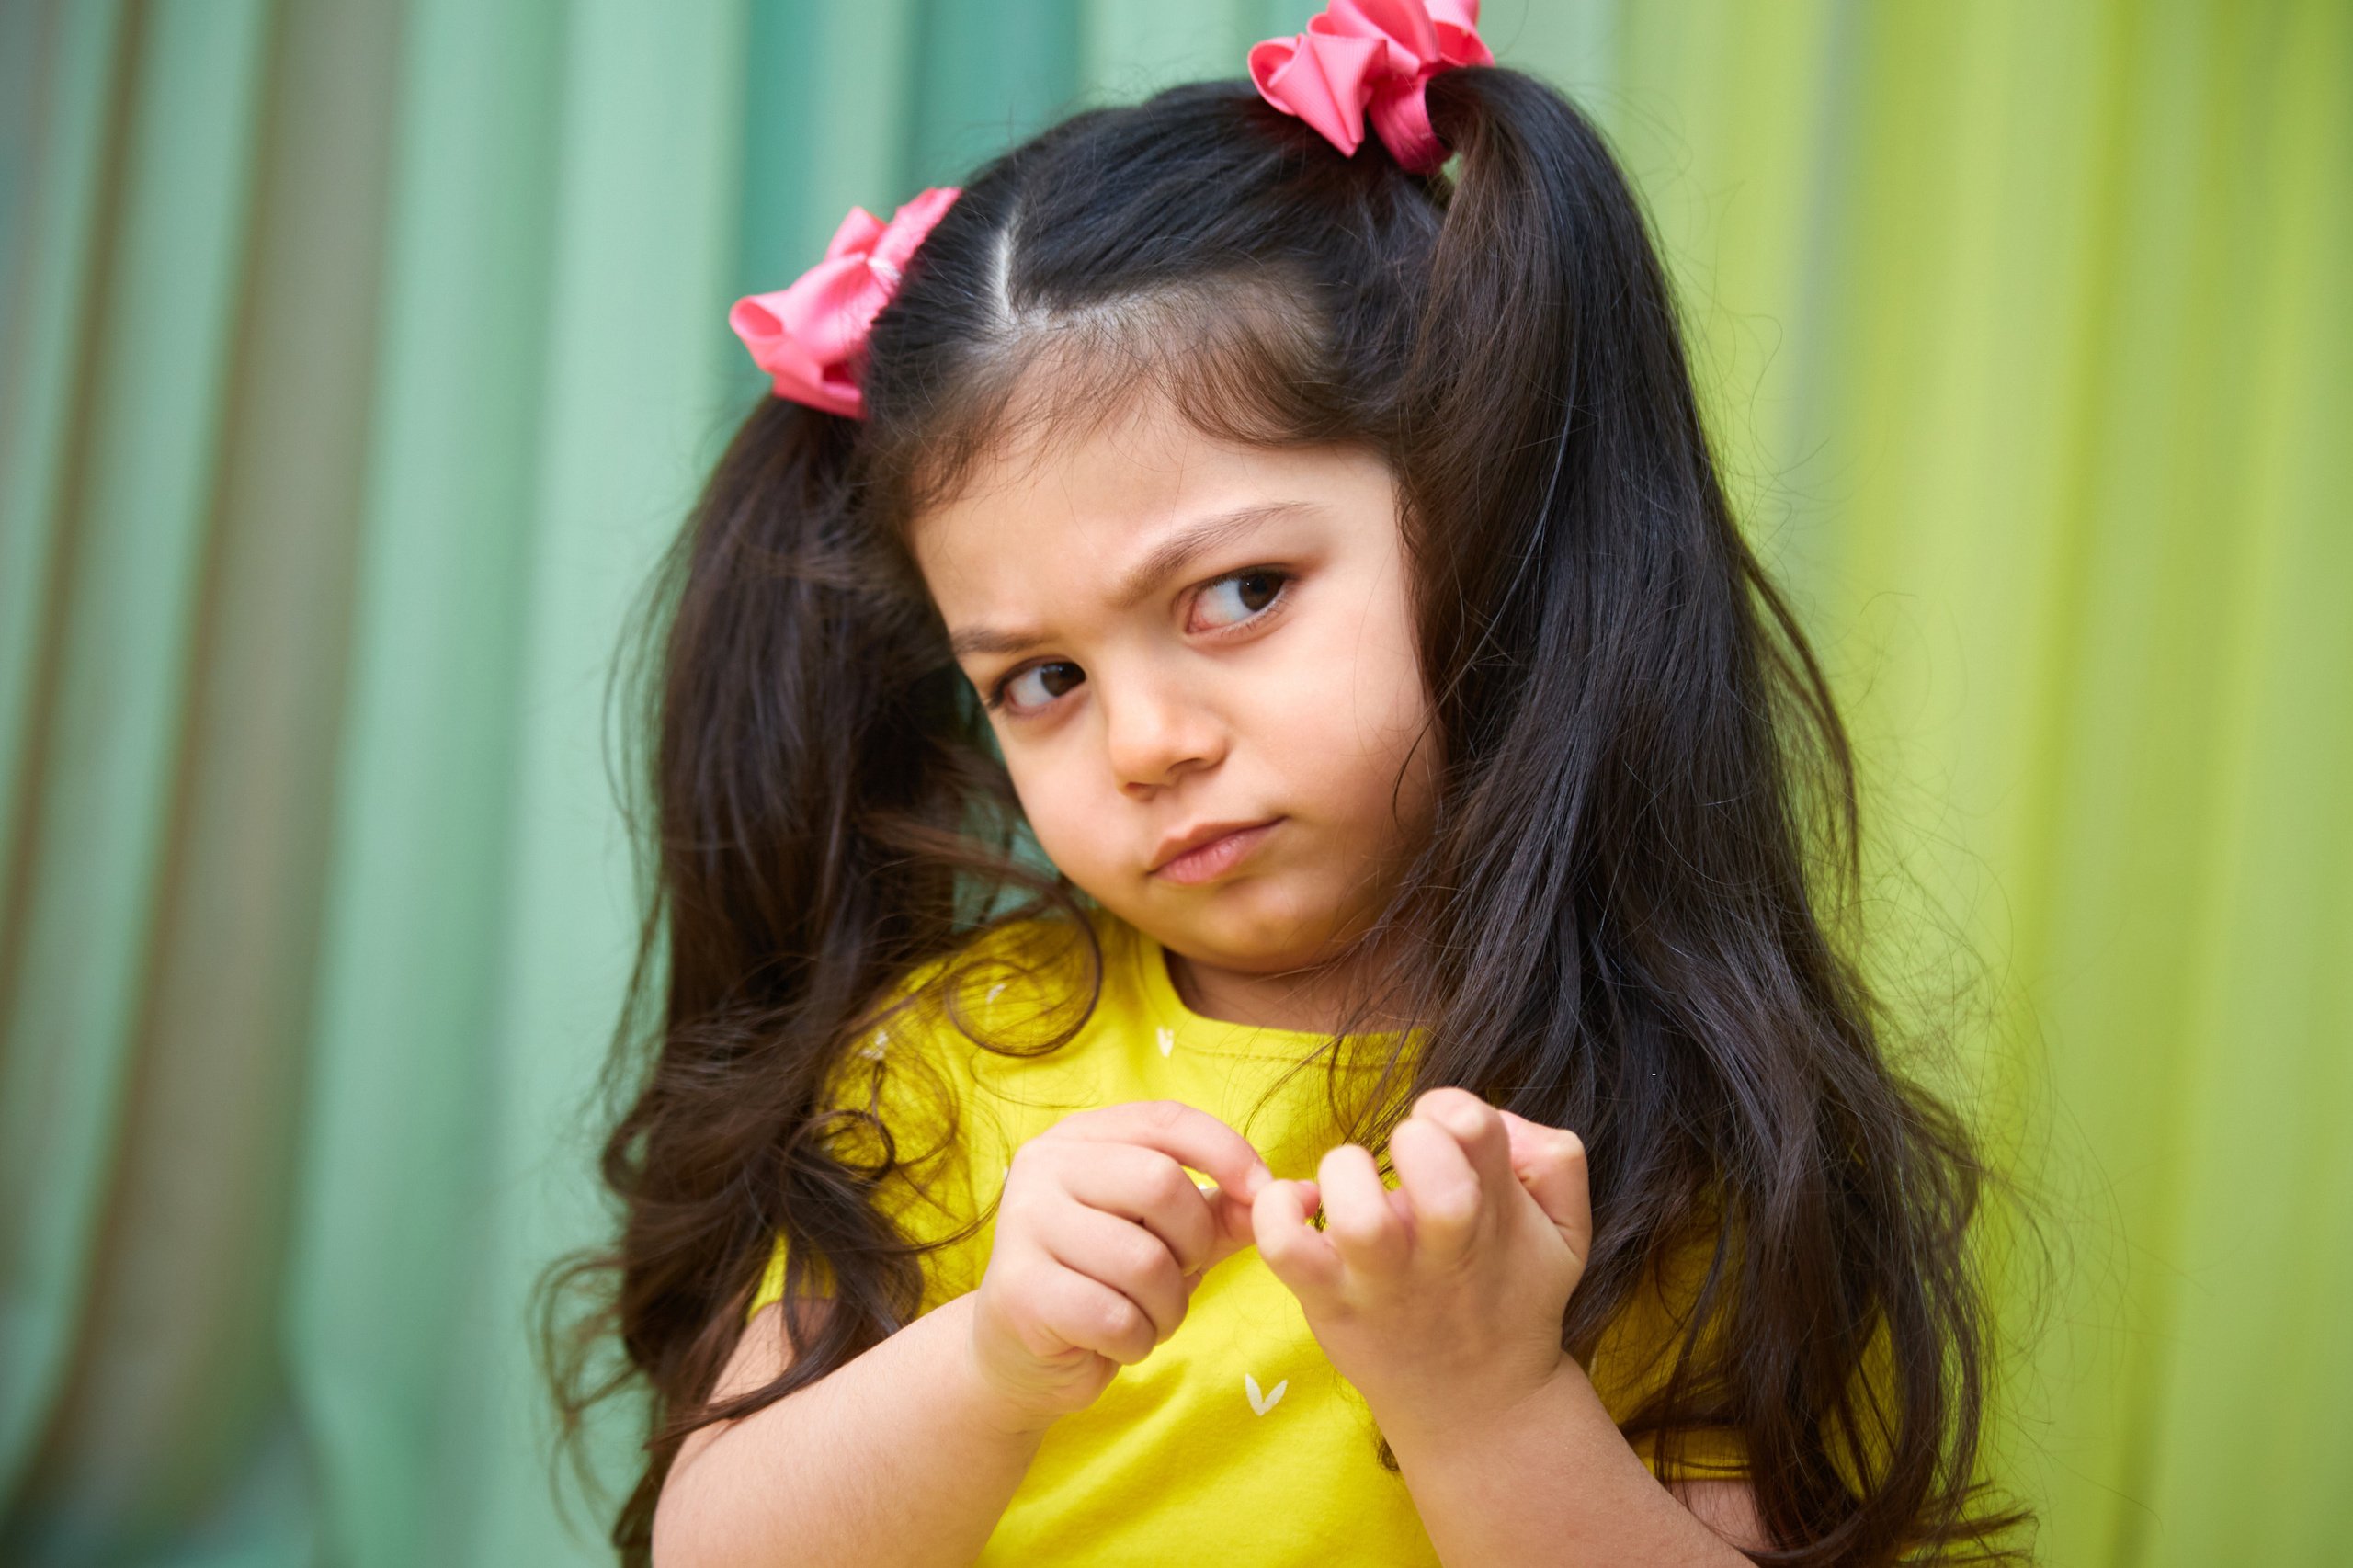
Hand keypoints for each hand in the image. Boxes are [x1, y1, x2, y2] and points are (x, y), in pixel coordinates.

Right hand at [968, 1100, 1271, 1428]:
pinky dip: (1137, 1341)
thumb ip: (1226, 1210)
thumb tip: (1303, 1196)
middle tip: (1183, 1273)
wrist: (1022, 1356)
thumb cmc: (1105, 1281)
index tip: (1264, 1195)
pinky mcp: (1020, 1292)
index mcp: (1080, 1137)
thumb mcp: (1169, 1236)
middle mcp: (1044, 1166)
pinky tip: (1116, 1341)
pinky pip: (1116, 1318)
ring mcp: (1023, 1225)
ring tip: (1147, 1315)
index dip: (1228, 1153)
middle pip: (1160, 1184)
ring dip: (1168, 1305)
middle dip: (1193, 1242)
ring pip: (1143, 1261)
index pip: (1169, 1120)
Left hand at [1251, 1088, 1591, 1433]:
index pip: (1473, 1124)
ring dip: (1345, 1175)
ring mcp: (1381, 1278)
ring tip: (1352, 1183)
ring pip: (1358, 1215)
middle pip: (1428, 1163)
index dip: (1452, 1110)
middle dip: (1412, 1137)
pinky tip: (1299, 1205)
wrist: (1479, 1405)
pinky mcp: (1331, 1302)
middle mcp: (1440, 1245)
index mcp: (1492, 1209)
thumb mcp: (1566, 1230)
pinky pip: (1285, 1249)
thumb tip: (1497, 1123)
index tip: (1444, 1132)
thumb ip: (1554, 1159)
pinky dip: (1277, 1212)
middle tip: (1404, 1158)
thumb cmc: (1510, 1292)